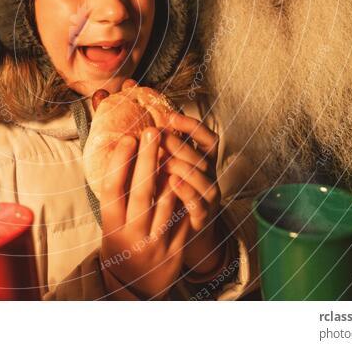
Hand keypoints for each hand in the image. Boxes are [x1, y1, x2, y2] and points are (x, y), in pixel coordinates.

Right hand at [99, 128, 189, 298]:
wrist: (132, 288)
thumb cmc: (119, 244)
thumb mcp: (110, 223)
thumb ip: (117, 196)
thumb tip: (123, 154)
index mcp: (111, 225)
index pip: (113, 188)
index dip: (120, 162)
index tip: (128, 138)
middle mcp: (131, 233)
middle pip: (140, 191)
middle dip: (147, 158)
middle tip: (151, 132)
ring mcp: (154, 242)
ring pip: (166, 202)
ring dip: (170, 172)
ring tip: (172, 147)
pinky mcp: (175, 249)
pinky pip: (183, 217)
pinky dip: (185, 196)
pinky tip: (186, 176)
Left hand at [163, 112, 226, 275]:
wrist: (180, 235)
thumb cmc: (169, 194)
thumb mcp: (167, 167)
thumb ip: (161, 148)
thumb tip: (141, 124)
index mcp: (203, 161)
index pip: (207, 138)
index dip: (192, 126)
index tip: (171, 117)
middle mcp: (210, 177)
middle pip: (202, 156)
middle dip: (180, 144)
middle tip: (159, 136)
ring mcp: (209, 198)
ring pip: (204, 178)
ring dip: (183, 166)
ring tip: (163, 159)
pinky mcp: (202, 218)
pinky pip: (199, 203)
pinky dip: (187, 191)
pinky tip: (172, 182)